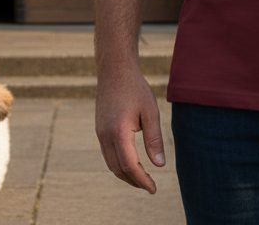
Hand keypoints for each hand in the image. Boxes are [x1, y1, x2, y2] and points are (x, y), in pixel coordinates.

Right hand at [95, 64, 164, 192]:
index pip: (130, 166)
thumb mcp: (150, 112)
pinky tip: (130, 162)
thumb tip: (160, 165)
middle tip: (150, 186)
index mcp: (118, 132)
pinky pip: (107, 153)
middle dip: (134, 181)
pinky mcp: (99, 128)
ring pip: (110, 163)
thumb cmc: (135, 88)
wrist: (115, 69)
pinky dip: (118, 164)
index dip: (142, 180)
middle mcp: (105, 135)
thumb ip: (154, 140)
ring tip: (142, 178)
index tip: (154, 189)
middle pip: (118, 169)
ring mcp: (100, 132)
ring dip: (125, 175)